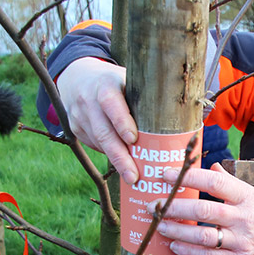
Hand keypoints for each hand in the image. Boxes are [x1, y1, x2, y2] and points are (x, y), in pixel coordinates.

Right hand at [55, 56, 140, 180]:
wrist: (77, 78)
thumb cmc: (115, 82)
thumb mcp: (128, 79)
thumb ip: (144, 94)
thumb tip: (177, 115)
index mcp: (105, 84)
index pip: (110, 103)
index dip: (121, 122)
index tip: (134, 140)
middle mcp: (88, 100)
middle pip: (103, 132)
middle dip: (120, 156)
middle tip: (134, 176)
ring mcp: (79, 116)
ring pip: (98, 142)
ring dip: (116, 160)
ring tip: (132, 176)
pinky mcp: (75, 128)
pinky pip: (93, 145)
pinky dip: (108, 154)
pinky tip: (121, 162)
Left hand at [151, 164, 253, 254]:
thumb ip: (235, 184)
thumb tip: (215, 167)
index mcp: (249, 196)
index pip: (216, 181)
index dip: (189, 176)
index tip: (166, 173)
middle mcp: (245, 217)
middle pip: (203, 209)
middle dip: (173, 207)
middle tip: (153, 204)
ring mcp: (242, 241)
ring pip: (202, 236)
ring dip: (176, 231)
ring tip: (159, 225)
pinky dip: (188, 252)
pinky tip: (174, 246)